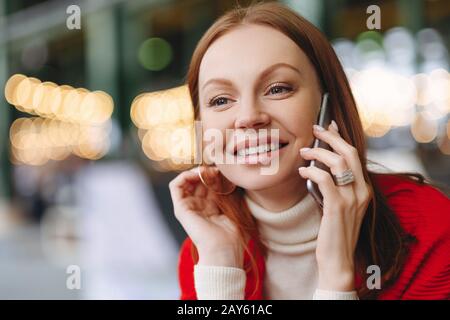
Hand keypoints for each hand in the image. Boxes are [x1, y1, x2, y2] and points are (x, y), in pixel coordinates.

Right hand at [169, 166, 242, 267]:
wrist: (223, 250)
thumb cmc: (233, 235)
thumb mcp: (233, 209)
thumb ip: (229, 193)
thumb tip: (230, 177)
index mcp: (211, 207)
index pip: (209, 184)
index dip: (216, 175)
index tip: (225, 172)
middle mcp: (198, 206)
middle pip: (198, 181)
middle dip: (207, 172)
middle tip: (217, 170)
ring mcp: (188, 207)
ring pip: (186, 181)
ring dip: (196, 172)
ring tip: (207, 171)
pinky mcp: (180, 208)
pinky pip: (175, 186)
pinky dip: (184, 176)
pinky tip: (197, 174)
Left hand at [298, 121, 370, 290]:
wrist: (338, 260)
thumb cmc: (334, 232)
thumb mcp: (339, 206)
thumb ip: (335, 187)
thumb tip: (319, 167)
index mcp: (363, 190)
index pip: (354, 156)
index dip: (341, 138)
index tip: (329, 125)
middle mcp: (361, 192)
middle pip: (349, 153)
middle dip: (331, 137)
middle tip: (315, 128)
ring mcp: (351, 199)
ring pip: (338, 163)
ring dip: (318, 152)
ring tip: (304, 151)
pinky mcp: (337, 207)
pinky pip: (325, 180)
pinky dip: (312, 171)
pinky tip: (302, 171)